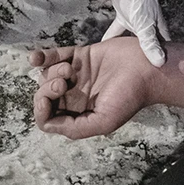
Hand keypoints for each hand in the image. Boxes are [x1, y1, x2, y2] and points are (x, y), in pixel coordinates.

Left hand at [31, 38, 155, 139]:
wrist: (147, 69)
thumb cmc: (129, 97)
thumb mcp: (104, 122)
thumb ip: (75, 128)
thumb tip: (48, 122)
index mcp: (78, 115)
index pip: (47, 118)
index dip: (41, 110)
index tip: (48, 100)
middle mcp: (74, 97)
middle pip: (44, 95)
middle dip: (48, 89)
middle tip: (64, 84)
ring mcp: (76, 76)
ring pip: (47, 75)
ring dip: (52, 72)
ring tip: (70, 70)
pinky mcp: (80, 56)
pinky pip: (54, 56)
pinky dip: (42, 56)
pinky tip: (36, 57)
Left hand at [104, 0, 168, 66]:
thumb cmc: (141, 2)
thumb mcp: (146, 26)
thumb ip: (150, 44)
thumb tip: (159, 62)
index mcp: (158, 27)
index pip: (164, 44)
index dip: (164, 55)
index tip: (163, 68)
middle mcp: (148, 25)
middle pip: (149, 42)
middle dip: (146, 54)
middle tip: (143, 69)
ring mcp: (136, 21)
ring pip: (133, 37)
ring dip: (129, 47)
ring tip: (124, 62)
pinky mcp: (124, 16)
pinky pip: (117, 30)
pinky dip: (111, 37)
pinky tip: (105, 45)